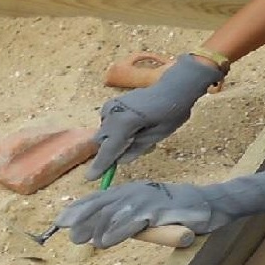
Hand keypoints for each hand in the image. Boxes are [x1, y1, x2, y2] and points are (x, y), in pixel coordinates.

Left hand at [54, 172, 264, 249]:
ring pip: (113, 214)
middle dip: (83, 220)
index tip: (61, 221)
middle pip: (101, 205)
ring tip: (88, 242)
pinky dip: (117, 233)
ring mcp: (147, 200)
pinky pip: (132, 222)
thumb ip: (125, 220)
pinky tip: (106, 241)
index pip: (98, 198)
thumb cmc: (177, 211)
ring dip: (97, 229)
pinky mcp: (159, 211)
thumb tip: (99, 234)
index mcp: (130, 191)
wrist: (212, 204)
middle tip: (71, 236)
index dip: (78, 209)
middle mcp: (135, 192)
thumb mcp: (146, 214)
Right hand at [86, 55, 223, 180]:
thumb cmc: (172, 111)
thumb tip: (119, 160)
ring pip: (104, 133)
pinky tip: (132, 124)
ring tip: (137, 134)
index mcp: (124, 123)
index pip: (109, 149)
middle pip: (102, 141)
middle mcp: (112, 114)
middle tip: (131, 149)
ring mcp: (109, 107)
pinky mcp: (110, 104)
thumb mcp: (158, 135)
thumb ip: (136, 149)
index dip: (101, 165)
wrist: (173, 86)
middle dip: (110, 150)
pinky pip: (107, 124)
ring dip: (115, 139)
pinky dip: (115, 129)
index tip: (90, 178)